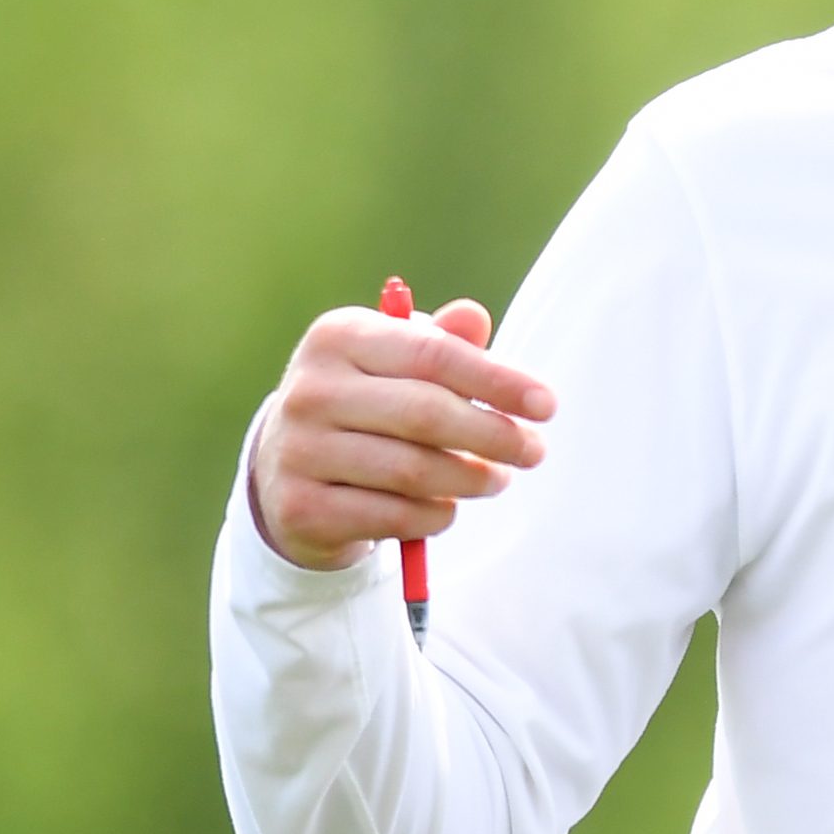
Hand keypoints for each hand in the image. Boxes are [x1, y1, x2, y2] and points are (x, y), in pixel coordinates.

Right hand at [247, 296, 553, 573]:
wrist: (285, 469)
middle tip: (534, 451)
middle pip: (427, 414)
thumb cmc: (367, 404)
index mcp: (338, 337)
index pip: (434, 354)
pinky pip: (392, 516)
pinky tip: (448, 508)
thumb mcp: (396, 362)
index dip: (498, 381)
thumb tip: (473, 317)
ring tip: (497, 479)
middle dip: (495, 436)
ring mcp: (298, 450)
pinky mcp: (298, 508)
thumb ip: (442, 343)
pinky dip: (435, 515)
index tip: (547, 406)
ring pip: (413, 470)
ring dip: (471, 479)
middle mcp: (309, 390)